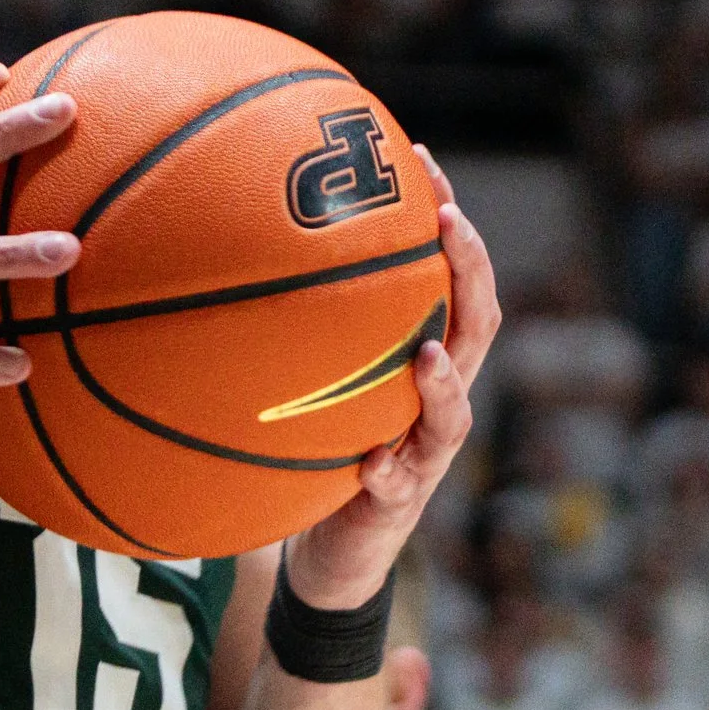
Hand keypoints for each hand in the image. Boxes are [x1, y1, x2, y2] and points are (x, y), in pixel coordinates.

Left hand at [283, 145, 500, 608]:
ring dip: (442, 382)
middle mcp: (437, 398)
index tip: (423, 161)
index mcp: (423, 356)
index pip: (451, 277)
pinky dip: (387, 470)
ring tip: (426, 354)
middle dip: (468, 271)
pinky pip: (397, 486)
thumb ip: (295, 322)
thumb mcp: (311, 375)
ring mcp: (424, 453)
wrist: (331, 548)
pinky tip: (368, 461)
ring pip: (454, 414)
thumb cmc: (319, 445)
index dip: (447, 220)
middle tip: (449, 223)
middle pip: (476, 327)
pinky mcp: (398, 503)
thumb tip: (232, 235)